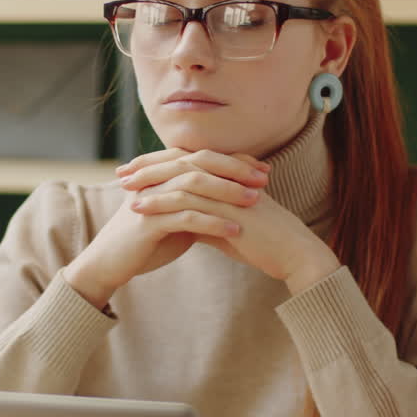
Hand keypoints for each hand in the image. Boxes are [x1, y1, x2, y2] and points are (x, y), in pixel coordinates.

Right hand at [63, 148, 268, 307]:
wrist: (109, 263)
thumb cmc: (145, 241)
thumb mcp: (174, 217)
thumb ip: (196, 203)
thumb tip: (228, 198)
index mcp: (161, 173)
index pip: (202, 156)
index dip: (233, 160)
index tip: (262, 169)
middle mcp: (154, 179)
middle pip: (199, 163)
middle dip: (235, 169)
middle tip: (263, 178)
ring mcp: (149, 198)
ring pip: (193, 185)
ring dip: (227, 192)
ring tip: (254, 201)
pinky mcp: (147, 222)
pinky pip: (185, 216)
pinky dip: (212, 221)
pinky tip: (235, 230)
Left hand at [122, 150, 341, 295]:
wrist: (294, 254)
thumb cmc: (265, 243)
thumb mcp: (230, 228)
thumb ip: (207, 220)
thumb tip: (182, 223)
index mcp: (229, 177)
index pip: (189, 161)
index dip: (161, 162)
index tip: (135, 168)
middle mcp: (228, 179)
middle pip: (182, 162)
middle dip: (149, 165)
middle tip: (122, 170)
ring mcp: (229, 192)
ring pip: (182, 179)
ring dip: (150, 182)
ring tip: (124, 188)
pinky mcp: (228, 211)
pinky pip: (189, 202)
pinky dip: (161, 203)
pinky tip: (140, 208)